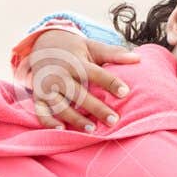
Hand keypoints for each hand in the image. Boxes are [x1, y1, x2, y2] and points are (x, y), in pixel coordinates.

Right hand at [19, 27, 136, 130]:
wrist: (42, 45)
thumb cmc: (75, 51)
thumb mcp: (93, 48)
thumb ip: (114, 54)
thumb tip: (138, 58)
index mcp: (76, 62)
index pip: (95, 73)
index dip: (110, 82)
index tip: (125, 92)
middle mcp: (60, 75)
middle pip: (78, 93)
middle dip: (95, 107)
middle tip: (114, 120)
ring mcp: (47, 87)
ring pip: (60, 105)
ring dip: (75, 118)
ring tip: (92, 130)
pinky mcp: (38, 97)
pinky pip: (41, 112)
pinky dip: (49, 122)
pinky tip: (62, 130)